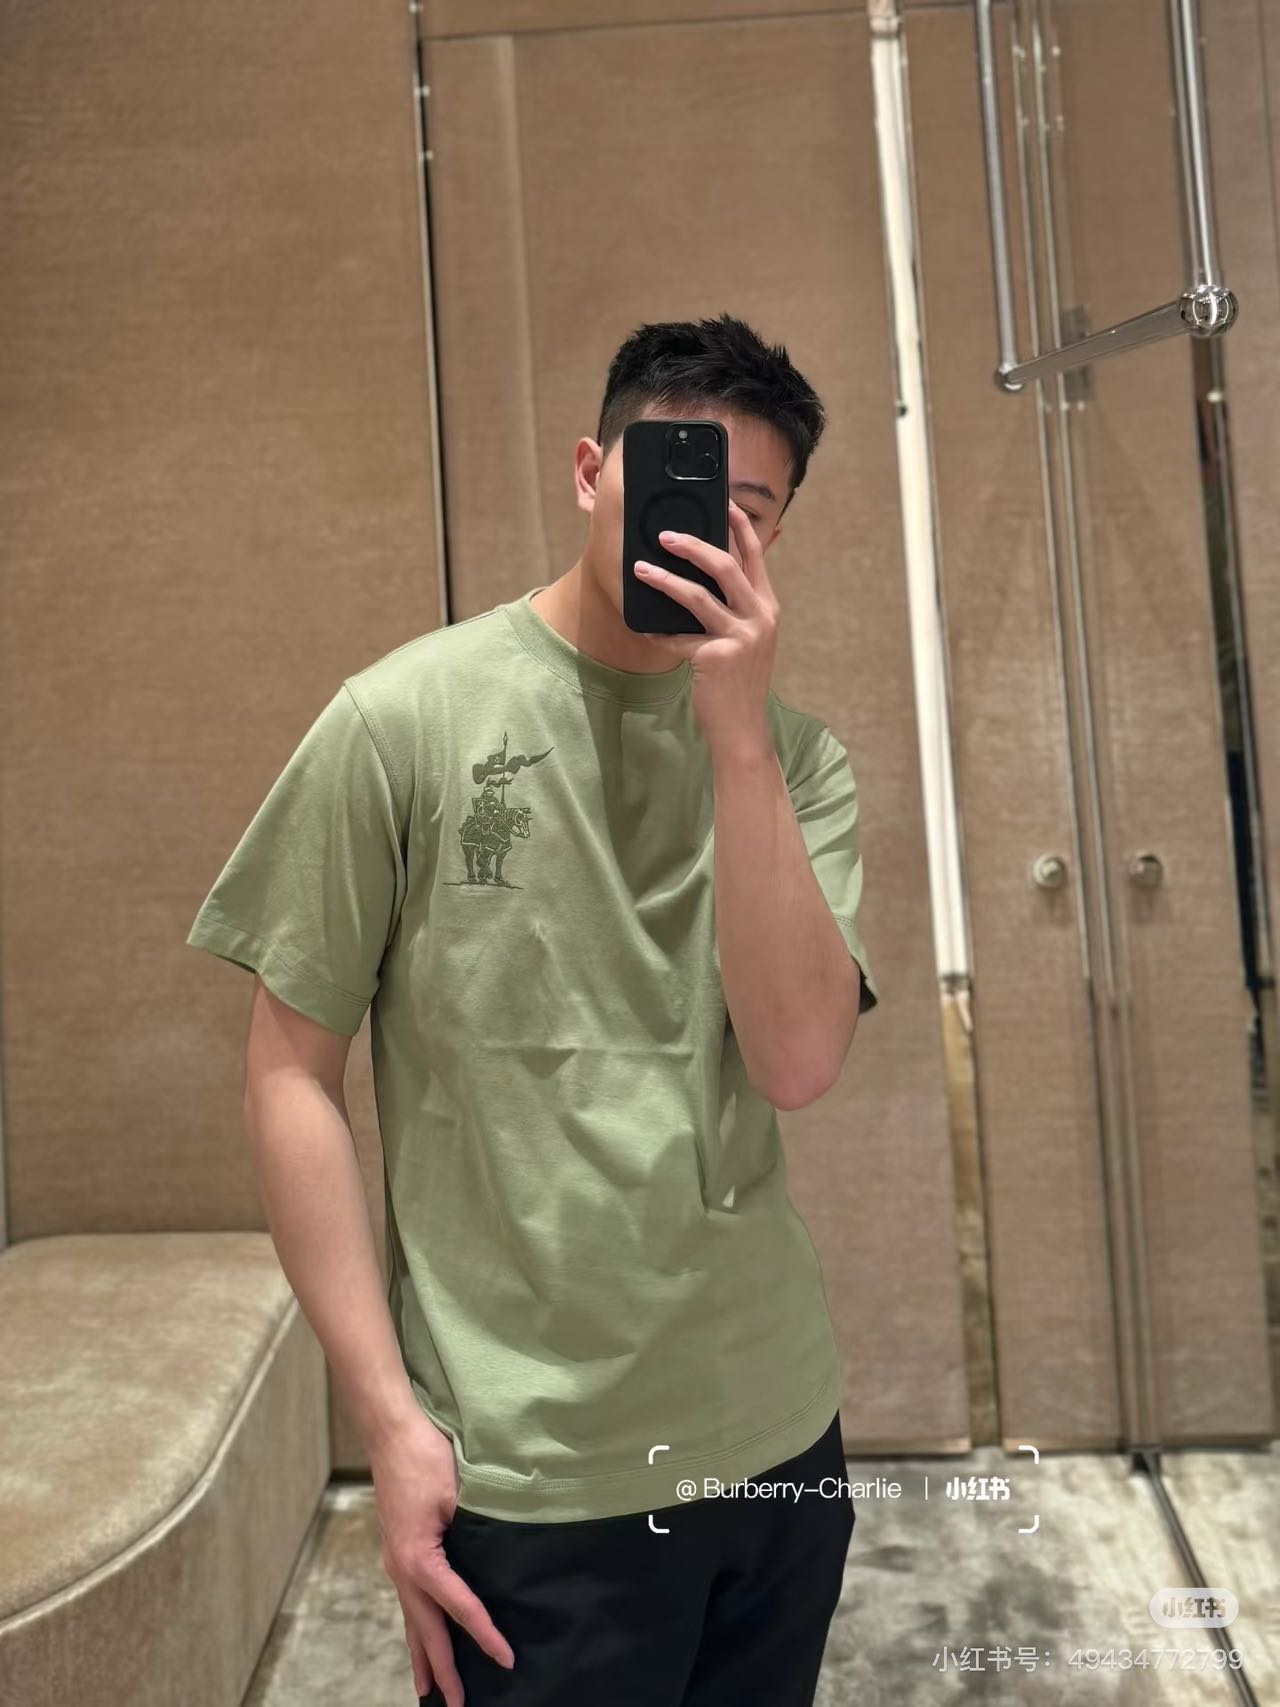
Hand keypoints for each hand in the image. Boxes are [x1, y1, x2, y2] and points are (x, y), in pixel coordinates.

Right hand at [371, 1409, 514, 1703]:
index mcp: (420, 1561)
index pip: (459, 1609)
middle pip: (426, 1630)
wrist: (391, 1430)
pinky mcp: (398, 1550)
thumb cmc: (425, 1457)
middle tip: (455, 1706)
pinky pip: (409, 1599)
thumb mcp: (457, 1494)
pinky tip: (422, 1631)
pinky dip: (417, 1625)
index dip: (484, 1636)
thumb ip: (476, 1530)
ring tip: (428, 1690)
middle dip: (441, 1670)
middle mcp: (402, 1569)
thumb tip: (497, 1558)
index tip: (506, 1660)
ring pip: (411, 1620)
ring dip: (422, 1655)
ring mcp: (396, 1561)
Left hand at [631, 498, 778, 755]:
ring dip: (665, 580)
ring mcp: (742, 637)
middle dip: (693, 545)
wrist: (743, 728)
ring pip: (697, 596)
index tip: (723, 501)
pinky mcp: (718, 657)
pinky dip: (659, 632)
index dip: (739, 525)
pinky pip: (679, 637)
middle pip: (726, 566)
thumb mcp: (747, 641)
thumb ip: (734, 610)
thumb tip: (698, 578)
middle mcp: (760, 617)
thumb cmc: (738, 683)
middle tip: (665, 534)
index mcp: (768, 607)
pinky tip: (643, 627)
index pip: (755, 556)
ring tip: (640, 569)